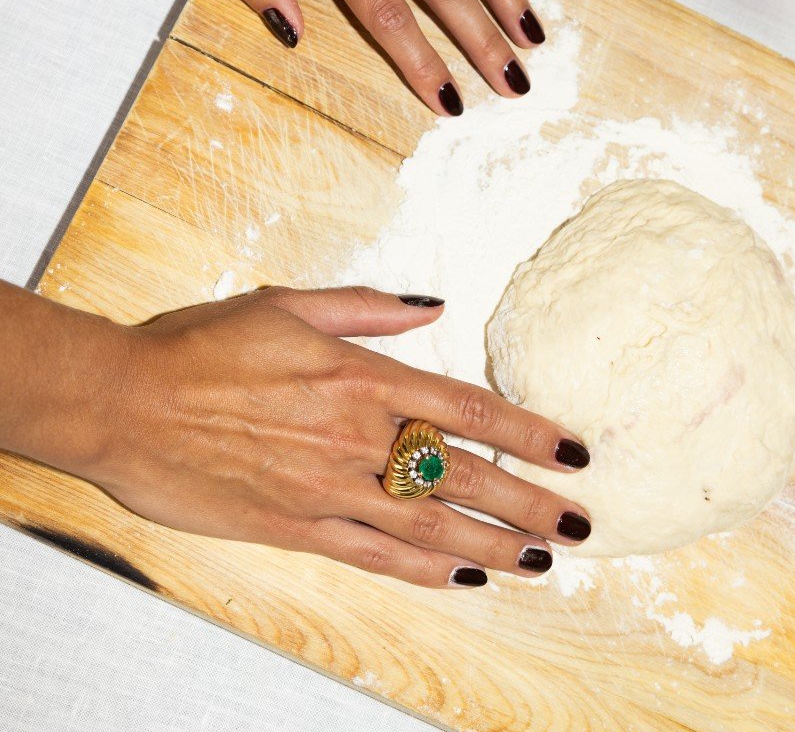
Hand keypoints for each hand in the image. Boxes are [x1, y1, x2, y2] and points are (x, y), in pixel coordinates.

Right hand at [89, 286, 590, 587]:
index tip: (573, 450)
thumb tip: (431, 304)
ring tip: (544, 562)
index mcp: (355, 375)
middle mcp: (352, 435)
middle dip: (530, 502)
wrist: (127, 402)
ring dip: (494, 545)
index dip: (526, 431)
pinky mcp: (294, 526)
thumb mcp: (285, 303)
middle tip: (581, 524)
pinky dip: (424, 569)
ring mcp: (325, 487)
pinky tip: (463, 578)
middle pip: (461, 474)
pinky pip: (373, 554)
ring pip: (428, 523)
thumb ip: (366, 309)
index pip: (464, 407)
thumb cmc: (201, 344)